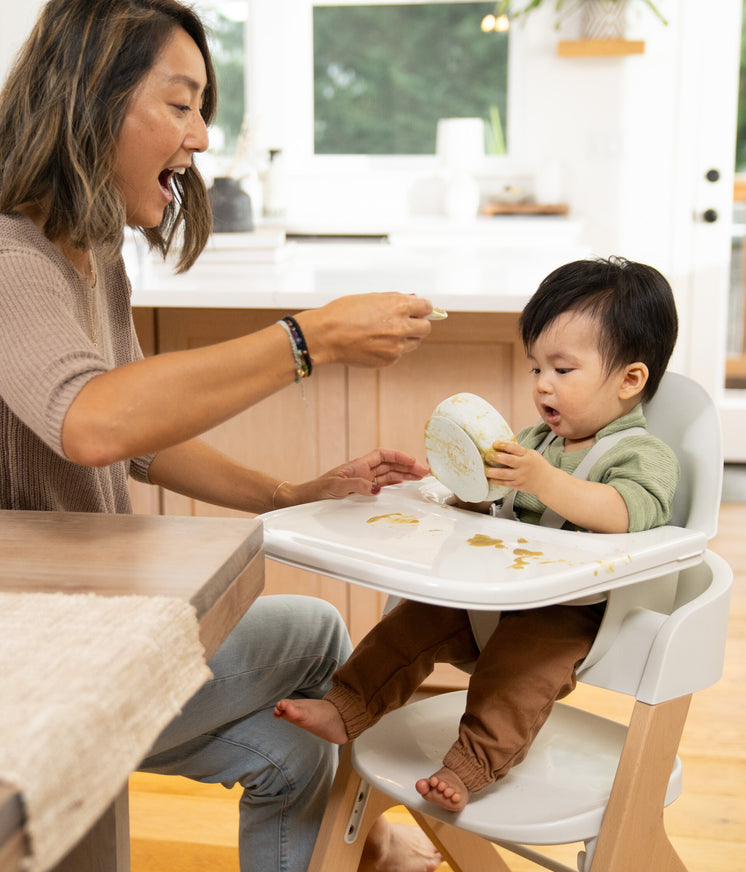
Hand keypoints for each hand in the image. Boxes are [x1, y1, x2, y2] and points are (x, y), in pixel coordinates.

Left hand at [283, 449, 429, 505]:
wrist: (303, 500)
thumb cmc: (316, 492)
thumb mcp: (335, 488)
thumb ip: (356, 486)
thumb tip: (376, 489)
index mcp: (357, 466)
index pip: (383, 455)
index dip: (399, 456)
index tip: (413, 461)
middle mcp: (362, 472)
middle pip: (389, 465)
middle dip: (407, 466)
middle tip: (425, 472)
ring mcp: (362, 482)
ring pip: (388, 475)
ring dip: (404, 475)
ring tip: (420, 477)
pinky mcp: (360, 492)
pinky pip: (382, 486)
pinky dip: (394, 485)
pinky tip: (403, 486)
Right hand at [295, 293, 432, 367]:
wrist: (326, 335)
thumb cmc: (343, 313)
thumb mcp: (371, 298)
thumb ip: (394, 301)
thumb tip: (411, 302)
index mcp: (399, 306)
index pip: (427, 308)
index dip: (422, 309)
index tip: (418, 310)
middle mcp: (401, 327)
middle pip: (425, 329)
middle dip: (418, 325)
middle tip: (405, 323)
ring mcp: (396, 346)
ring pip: (414, 343)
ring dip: (406, 338)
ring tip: (385, 334)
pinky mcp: (388, 360)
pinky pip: (398, 354)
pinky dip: (390, 350)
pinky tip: (373, 344)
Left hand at [484, 441, 550, 495]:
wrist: (548, 482)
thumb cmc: (539, 466)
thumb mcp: (532, 454)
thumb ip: (519, 451)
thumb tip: (502, 446)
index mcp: (527, 455)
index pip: (514, 448)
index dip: (503, 445)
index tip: (494, 443)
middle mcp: (523, 465)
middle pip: (508, 460)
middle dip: (496, 457)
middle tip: (488, 456)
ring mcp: (520, 476)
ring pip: (503, 474)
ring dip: (492, 472)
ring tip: (485, 469)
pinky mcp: (517, 485)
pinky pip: (504, 483)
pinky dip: (495, 481)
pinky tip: (489, 478)